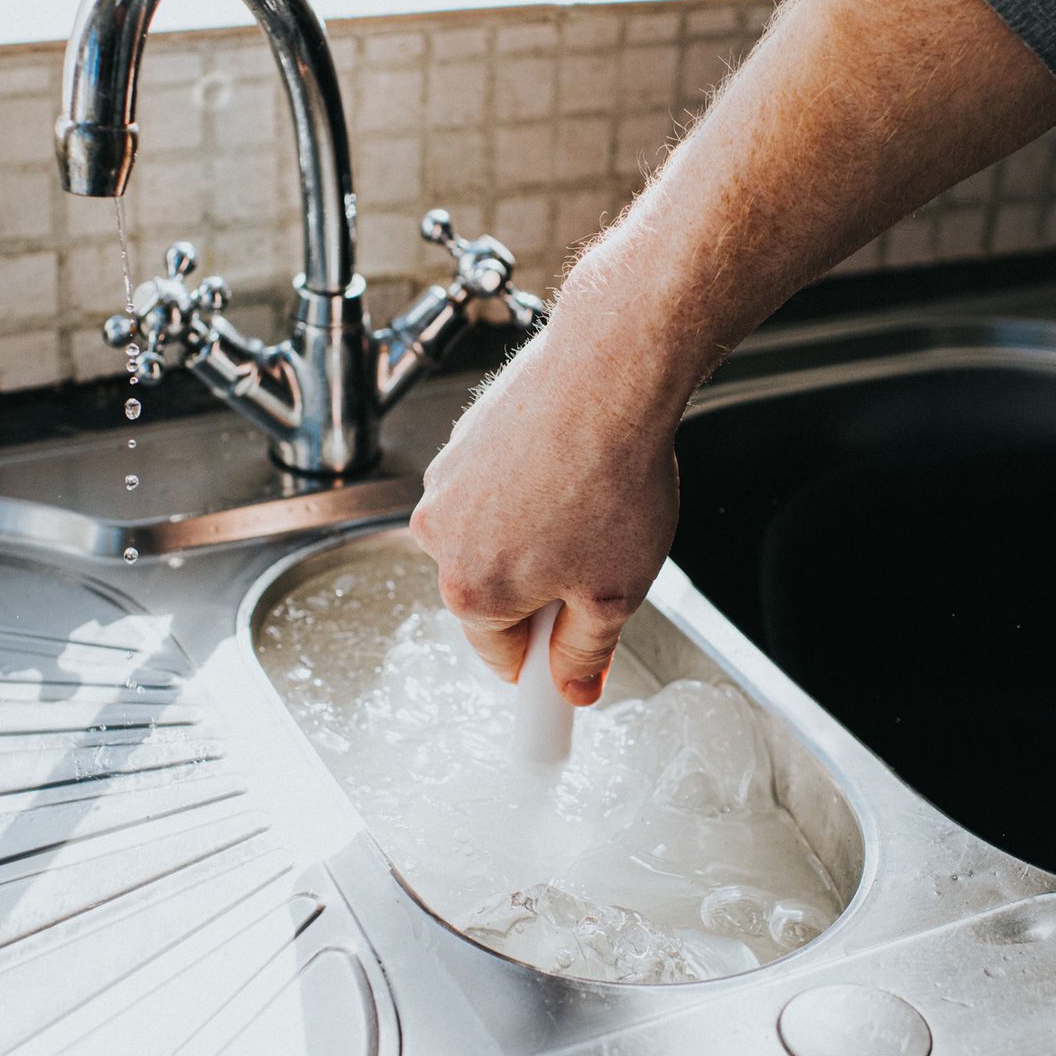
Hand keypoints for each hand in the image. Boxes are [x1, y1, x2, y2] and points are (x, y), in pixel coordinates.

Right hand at [410, 320, 678, 706]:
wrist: (609, 370)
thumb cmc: (611, 474)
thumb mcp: (615, 592)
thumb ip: (586, 652)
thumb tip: (573, 685)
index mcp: (471, 591)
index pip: (501, 657)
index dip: (544, 660)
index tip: (564, 663)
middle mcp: (440, 537)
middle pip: (491, 596)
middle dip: (541, 590)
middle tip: (599, 562)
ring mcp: (445, 483)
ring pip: (491, 538)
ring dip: (534, 535)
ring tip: (589, 503)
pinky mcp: (461, 439)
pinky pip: (493, 488)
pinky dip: (527, 486)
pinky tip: (573, 467)